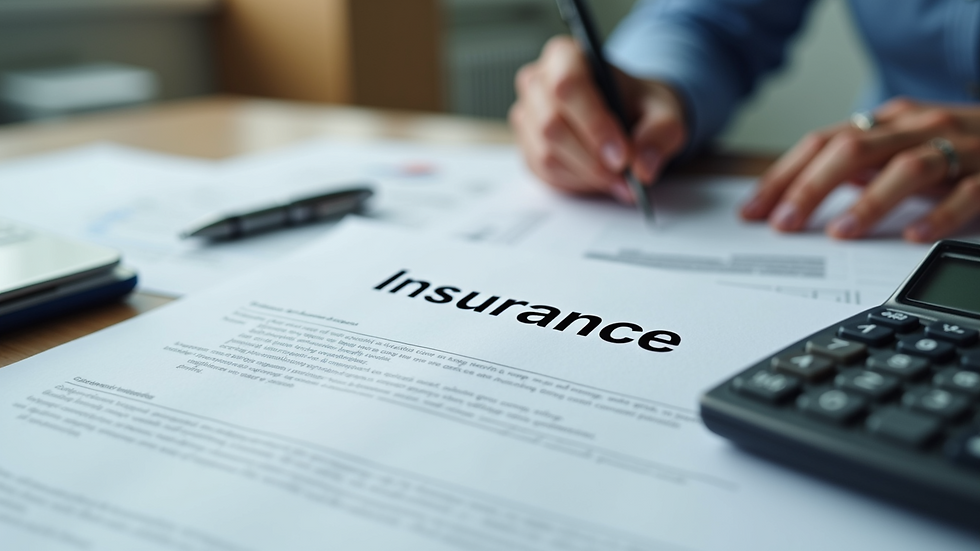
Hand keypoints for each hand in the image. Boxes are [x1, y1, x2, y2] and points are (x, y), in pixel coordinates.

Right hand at [509, 36, 687, 202]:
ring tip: (619, 180)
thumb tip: (643, 167)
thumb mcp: (664, 111)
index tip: (622, 155)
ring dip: (586, 175)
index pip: (568, 86)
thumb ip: (660, 134)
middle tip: (625, 177)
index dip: (594, 124)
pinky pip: (544, 174)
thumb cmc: (638, 105)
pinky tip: (599, 179)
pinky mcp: (526, 147)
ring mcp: (526, 116)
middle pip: (551, 125)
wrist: (626, 115)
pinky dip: (576, 183)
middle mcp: (537, 82)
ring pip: (547, 155)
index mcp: (566, 56)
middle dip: (592, 159)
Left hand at [741, 97, 979, 242]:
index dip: (782, 177)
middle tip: (784, 224)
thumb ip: (855, 166)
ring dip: (868, 202)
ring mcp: (959, 147)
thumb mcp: (899, 148)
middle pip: (853, 150)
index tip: (753, 211)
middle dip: (811, 188)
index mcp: (887, 122)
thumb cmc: (957, 144)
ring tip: (840, 233)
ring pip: (907, 168)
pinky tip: (915, 235)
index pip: (820, 143)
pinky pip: (966, 192)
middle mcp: (917, 127)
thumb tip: (797, 193)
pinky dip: (939, 214)